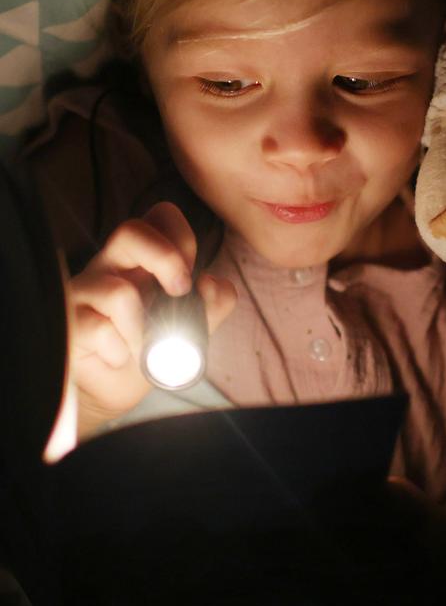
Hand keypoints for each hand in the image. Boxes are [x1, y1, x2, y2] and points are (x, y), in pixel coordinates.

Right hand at [66, 202, 235, 438]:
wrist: (116, 389)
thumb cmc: (153, 346)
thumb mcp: (196, 323)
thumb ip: (216, 300)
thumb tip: (210, 282)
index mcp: (141, 257)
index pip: (160, 216)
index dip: (181, 236)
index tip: (191, 277)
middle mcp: (110, 265)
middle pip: (130, 231)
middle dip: (165, 259)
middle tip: (180, 292)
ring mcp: (84, 291)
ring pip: (118, 293)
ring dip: (143, 331)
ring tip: (143, 349)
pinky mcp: (69, 323)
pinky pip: (100, 331)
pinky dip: (120, 352)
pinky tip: (117, 357)